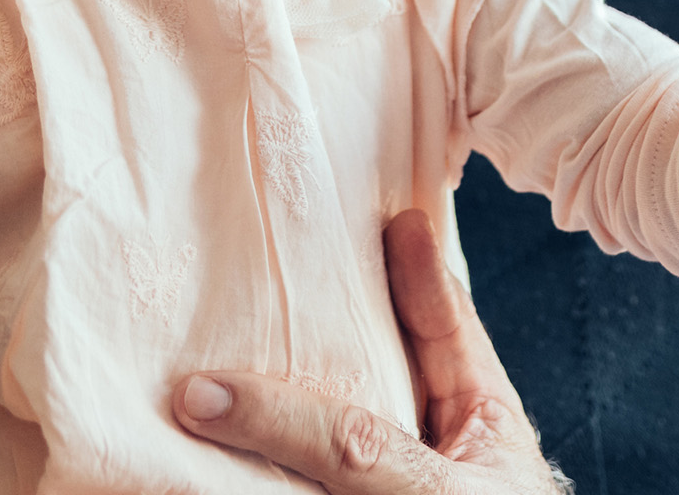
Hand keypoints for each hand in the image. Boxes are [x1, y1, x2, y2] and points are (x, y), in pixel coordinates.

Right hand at [172, 210, 558, 493]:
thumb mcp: (422, 492)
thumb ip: (336, 442)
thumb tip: (210, 394)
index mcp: (484, 434)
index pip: (449, 329)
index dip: (418, 269)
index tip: (395, 212)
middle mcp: (433, 465)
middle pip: (376, 376)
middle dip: (329, 324)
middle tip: (278, 260)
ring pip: (324, 439)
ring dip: (270, 399)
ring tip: (209, 341)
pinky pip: (285, 486)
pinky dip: (245, 465)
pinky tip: (195, 449)